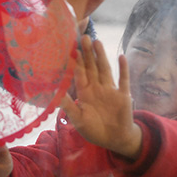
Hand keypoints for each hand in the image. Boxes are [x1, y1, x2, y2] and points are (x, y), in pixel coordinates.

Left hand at [60, 36, 141, 159]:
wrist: (115, 140)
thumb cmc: (94, 129)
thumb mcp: (78, 118)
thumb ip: (68, 105)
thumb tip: (53, 94)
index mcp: (85, 92)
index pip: (80, 73)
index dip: (76, 61)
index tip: (71, 48)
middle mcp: (97, 88)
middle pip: (92, 67)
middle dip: (87, 53)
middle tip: (83, 36)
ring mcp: (110, 90)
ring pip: (105, 69)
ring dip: (101, 56)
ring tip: (97, 42)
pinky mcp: (123, 95)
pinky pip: (123, 80)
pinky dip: (123, 69)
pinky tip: (121, 57)